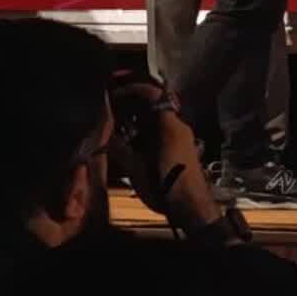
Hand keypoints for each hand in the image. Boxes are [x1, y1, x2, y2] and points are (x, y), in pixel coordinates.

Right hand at [108, 82, 221, 227]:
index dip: (135, 89)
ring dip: (139, 118)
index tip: (117, 92)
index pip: (154, 95)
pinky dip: (146, 131)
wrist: (191, 206)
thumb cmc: (164, 186)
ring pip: (159, 119)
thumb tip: (105, 136)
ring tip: (117, 123)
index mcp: (170, 127)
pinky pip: (162, 132)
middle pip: (156, 105)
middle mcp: (179, 127)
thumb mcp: (137, 169)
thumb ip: (121, 150)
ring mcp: (182, 138)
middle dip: (134, 103)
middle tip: (114, 105)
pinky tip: (131, 141)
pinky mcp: (182, 149)